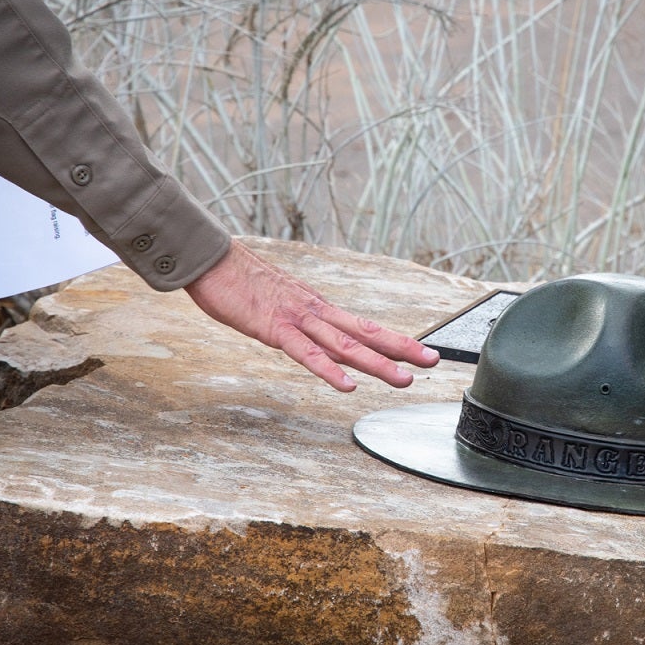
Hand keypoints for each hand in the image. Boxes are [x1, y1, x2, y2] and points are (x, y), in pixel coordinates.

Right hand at [184, 240, 439, 390]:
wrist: (210, 259)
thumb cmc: (240, 283)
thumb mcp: (278, 305)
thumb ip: (299, 324)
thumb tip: (315, 340)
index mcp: (318, 309)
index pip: (364, 328)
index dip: (396, 341)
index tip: (423, 352)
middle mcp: (316, 312)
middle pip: (366, 334)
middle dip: (403, 349)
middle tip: (434, 361)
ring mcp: (297, 320)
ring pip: (345, 345)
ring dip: (377, 364)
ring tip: (404, 379)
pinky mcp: (274, 328)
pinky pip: (306, 353)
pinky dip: (327, 370)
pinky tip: (346, 386)